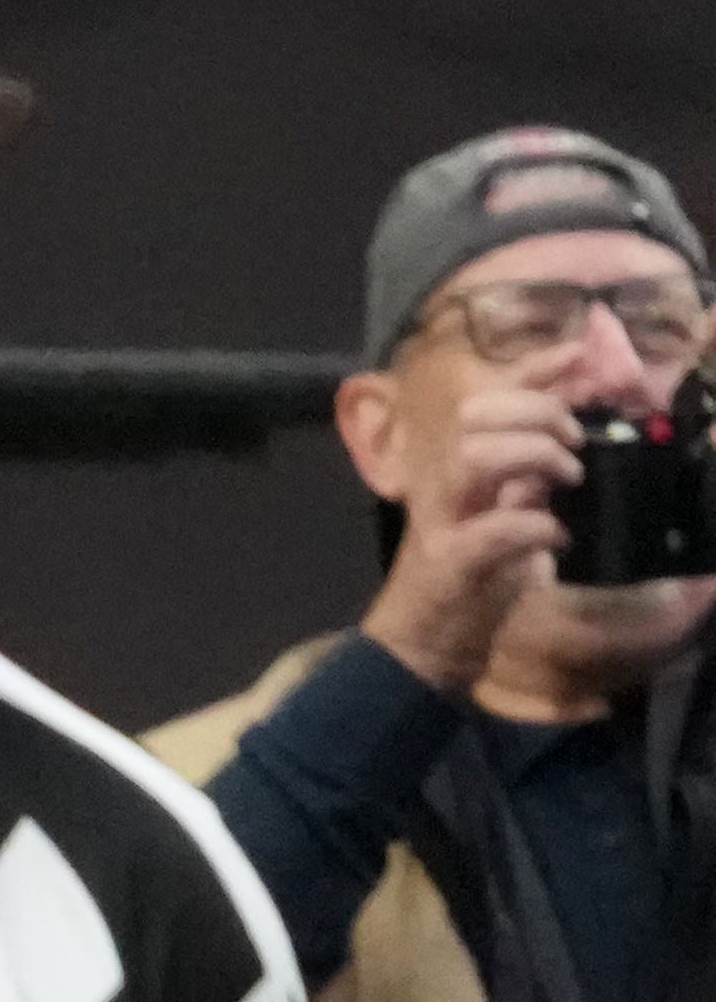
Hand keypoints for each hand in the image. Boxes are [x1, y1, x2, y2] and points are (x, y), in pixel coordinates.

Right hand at [358, 367, 585, 706]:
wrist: (424, 646)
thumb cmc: (470, 582)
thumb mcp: (505, 514)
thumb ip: (526, 476)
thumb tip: (563, 440)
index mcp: (455, 469)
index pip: (488, 401)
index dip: (532, 370)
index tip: (577, 355)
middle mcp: (440, 486)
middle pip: (475, 417)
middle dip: (538, 416)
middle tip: (574, 445)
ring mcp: (441, 522)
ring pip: (476, 457)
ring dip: (532, 458)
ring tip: (566, 481)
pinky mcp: (450, 563)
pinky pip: (495, 528)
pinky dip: (535, 526)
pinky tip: (556, 537)